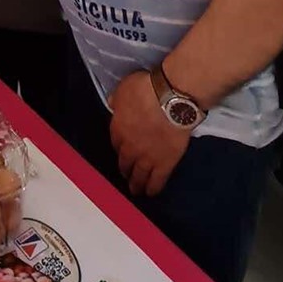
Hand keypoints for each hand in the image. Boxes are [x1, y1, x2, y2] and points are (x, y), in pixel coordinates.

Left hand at [109, 70, 189, 196]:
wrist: (169, 100)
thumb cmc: (146, 90)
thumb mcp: (124, 88)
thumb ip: (117, 99)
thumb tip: (112, 104)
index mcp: (118, 128)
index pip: (115, 142)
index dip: (119, 147)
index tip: (121, 150)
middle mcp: (130, 147)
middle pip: (125, 162)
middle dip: (125, 169)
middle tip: (126, 174)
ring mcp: (147, 158)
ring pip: (139, 175)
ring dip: (136, 184)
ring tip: (136, 190)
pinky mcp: (165, 164)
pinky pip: (157, 180)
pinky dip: (153, 188)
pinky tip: (151, 193)